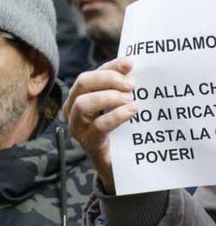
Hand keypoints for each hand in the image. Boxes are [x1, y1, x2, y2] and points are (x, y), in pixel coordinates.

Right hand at [63, 59, 135, 192]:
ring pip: (83, 103)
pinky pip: (97, 126)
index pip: (94, 72)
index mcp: (83, 94)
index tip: (130, 63)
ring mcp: (79, 126)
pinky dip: (116, 115)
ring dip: (109, 97)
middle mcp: (74, 108)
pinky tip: (131, 111)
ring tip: (130, 99)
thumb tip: (132, 66)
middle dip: (108, 78)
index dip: (111, 66)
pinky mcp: (89, 143)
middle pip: (83, 83)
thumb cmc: (123, 126)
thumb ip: (125, 86)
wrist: (123, 162)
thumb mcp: (123, 102)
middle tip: (132, 84)